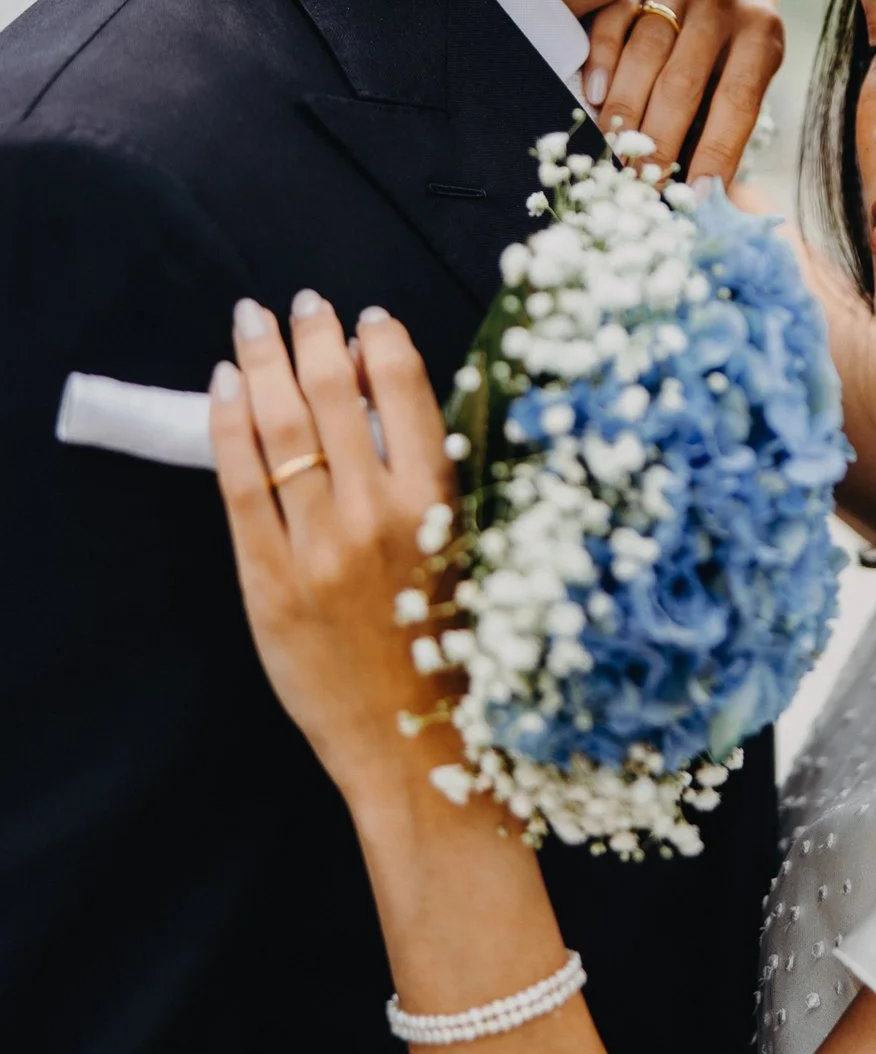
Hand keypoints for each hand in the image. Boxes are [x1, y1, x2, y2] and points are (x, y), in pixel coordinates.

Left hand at [210, 293, 457, 801]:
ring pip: (280, 428)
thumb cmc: (456, 653)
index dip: (380, 340)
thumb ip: (439, 477)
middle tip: (301, 304)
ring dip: (265, 360)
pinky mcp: (268, 583)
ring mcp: (318, 548)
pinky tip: (224, 388)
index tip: (366, 318)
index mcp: (440, 503)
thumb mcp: (472, 551)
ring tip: (253, 324)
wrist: (418, 749)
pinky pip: (239, 485)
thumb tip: (398, 396)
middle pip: (333, 393)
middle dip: (314, 334)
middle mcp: (378, 515)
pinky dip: (228, 426)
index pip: (405, 387)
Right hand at [583, 0, 783, 184]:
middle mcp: (723, 2)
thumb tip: (703, 195)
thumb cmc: (735, 42)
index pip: (737, 101)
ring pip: (644, 53)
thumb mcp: (748, 73)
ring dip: (625, 110)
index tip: (697, 196)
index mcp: (762, 32)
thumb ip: (725, 123)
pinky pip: (612, 18)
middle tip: (640, 183)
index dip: (716, 152)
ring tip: (613, 152)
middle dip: (659, 141)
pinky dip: (601, 59)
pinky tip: (593, 96)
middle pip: (683, 81)